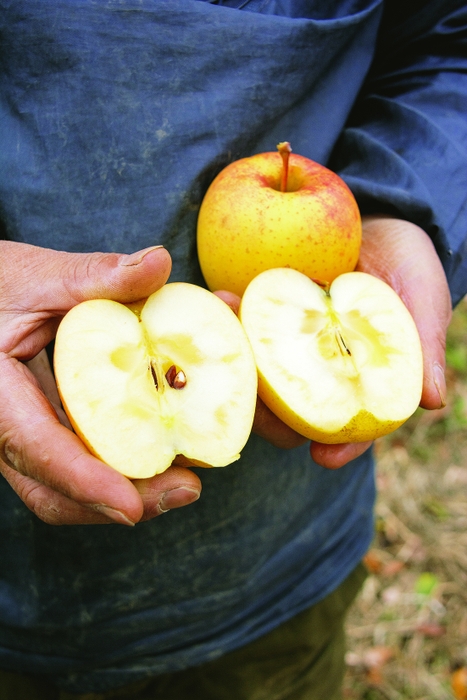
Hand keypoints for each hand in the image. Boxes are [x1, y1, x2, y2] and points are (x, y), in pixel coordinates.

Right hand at [0, 241, 201, 525]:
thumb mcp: (38, 276)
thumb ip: (96, 275)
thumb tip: (159, 262)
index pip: (36, 449)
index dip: (85, 481)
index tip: (132, 507)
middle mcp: (3, 428)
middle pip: (55, 492)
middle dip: (120, 501)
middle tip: (185, 489)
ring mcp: (22, 436)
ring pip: (66, 489)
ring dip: (126, 491)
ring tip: (184, 480)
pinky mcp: (42, 431)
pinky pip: (77, 464)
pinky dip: (118, 467)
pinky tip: (162, 450)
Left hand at [218, 215, 451, 469]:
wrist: (374, 215)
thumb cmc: (406, 264)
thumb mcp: (420, 298)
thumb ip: (422, 345)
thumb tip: (434, 400)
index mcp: (358, 380)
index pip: (352, 426)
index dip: (341, 446)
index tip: (324, 457)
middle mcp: (318, 371)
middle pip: (293, 413)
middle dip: (272, 417)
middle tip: (257, 405)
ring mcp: (285, 346)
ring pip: (258, 376)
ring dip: (240, 367)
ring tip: (231, 342)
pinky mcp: (262, 317)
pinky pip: (241, 328)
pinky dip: (230, 320)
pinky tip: (221, 300)